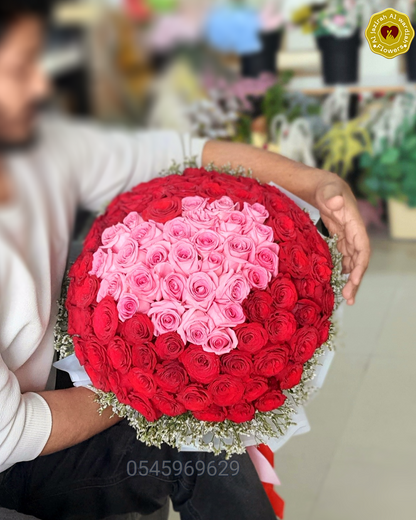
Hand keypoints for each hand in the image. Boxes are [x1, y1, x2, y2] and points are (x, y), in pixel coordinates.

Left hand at [314, 175, 370, 304]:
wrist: (325, 189)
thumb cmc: (327, 188)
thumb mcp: (328, 190)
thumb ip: (332, 196)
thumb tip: (336, 202)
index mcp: (355, 225)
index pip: (362, 249)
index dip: (360, 265)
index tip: (353, 280)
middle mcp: (355, 234)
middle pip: (359, 261)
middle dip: (356, 280)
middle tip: (349, 299)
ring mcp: (348, 238)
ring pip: (353, 263)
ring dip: (351, 280)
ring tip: (346, 298)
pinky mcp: (340, 240)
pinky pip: (345, 259)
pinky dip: (344, 271)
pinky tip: (339, 284)